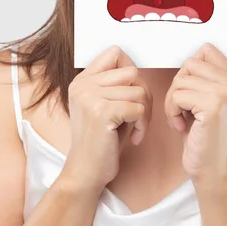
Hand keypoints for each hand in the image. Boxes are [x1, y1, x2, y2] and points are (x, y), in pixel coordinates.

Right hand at [64, 45, 152, 190]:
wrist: (86, 172)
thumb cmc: (101, 142)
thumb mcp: (104, 107)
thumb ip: (116, 86)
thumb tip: (138, 69)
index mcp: (82, 81)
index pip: (115, 53)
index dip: (132, 72)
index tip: (132, 95)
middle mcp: (83, 85)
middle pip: (132, 72)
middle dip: (143, 95)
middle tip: (139, 117)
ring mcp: (90, 97)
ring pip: (139, 91)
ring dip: (145, 113)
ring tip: (136, 129)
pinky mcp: (101, 112)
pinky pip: (138, 108)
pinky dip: (142, 125)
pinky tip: (134, 138)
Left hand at [164, 42, 226, 184]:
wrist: (211, 168)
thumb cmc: (202, 135)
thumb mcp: (206, 101)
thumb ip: (203, 78)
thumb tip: (189, 58)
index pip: (206, 51)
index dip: (188, 70)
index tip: (189, 93)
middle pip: (190, 64)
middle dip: (177, 87)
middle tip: (182, 109)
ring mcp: (226, 94)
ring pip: (181, 80)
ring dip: (172, 101)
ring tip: (182, 119)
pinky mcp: (213, 106)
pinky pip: (177, 95)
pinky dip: (172, 111)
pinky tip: (181, 126)